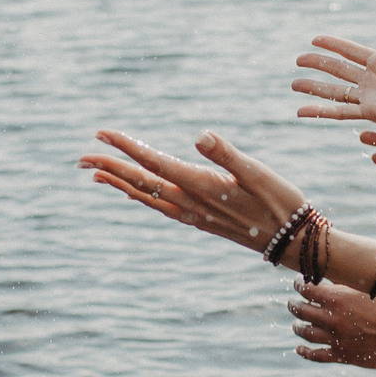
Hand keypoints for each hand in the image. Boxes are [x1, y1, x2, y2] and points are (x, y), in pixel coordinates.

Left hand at [81, 129, 306, 253]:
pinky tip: (133, 192)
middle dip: (111, 167)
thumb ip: (226, 154)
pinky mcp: (200, 221)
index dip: (126, 147)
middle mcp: (191, 203)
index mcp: (201, 185)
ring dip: (120, 183)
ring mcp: (194, 215)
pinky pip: (160, 207)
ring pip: (147, 197)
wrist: (293, 242)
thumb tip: (200, 135)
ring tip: (96, 173)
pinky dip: (140, 196)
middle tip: (82, 156)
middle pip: (142, 182)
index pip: (154, 163)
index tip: (101, 134)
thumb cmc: (281, 202)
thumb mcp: (257, 173)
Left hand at [289, 282, 375, 368]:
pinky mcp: (341, 355)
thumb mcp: (367, 289)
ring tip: (295, 324)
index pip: (306, 289)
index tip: (298, 284)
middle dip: (294, 305)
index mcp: (336, 298)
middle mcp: (332, 318)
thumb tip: (329, 275)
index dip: (298, 285)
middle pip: (301, 310)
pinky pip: (316, 355)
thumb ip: (345, 284)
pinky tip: (300, 348)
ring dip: (297, 327)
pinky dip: (305, 351)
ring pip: (305, 332)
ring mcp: (335, 338)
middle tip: (292, 303)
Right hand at [292, 14, 375, 135]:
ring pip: (335, 91)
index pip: (350, 51)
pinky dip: (321, 111)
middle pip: (337, 69)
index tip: (315, 39)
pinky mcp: (371, 112)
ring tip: (293, 84)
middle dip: (317, 64)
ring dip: (314, 87)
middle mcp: (372, 79)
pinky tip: (302, 110)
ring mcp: (370, 96)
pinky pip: (341, 111)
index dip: (333, 44)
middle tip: (298, 59)